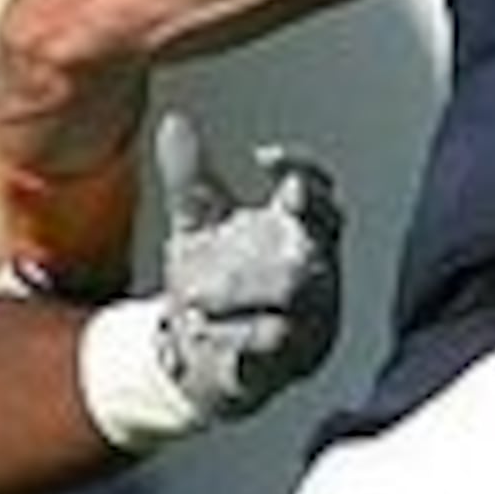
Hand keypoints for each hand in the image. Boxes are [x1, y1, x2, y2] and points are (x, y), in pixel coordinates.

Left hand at [148, 108, 341, 421]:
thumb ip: (190, 178)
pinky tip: (210, 341)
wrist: (201, 352)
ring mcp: (308, 329)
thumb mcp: (198, 224)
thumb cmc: (217, 278)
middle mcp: (318, 281)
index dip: (302, 173)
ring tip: (190, 303)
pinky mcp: (285, 370)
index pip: (320, 198)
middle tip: (196, 269)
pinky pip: (267, 359)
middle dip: (246, 262)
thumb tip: (174, 123)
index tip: (263, 157)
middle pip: (302, 261)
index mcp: (304, 236)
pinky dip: (237, 349)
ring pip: (287, 316)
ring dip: (235, 304)